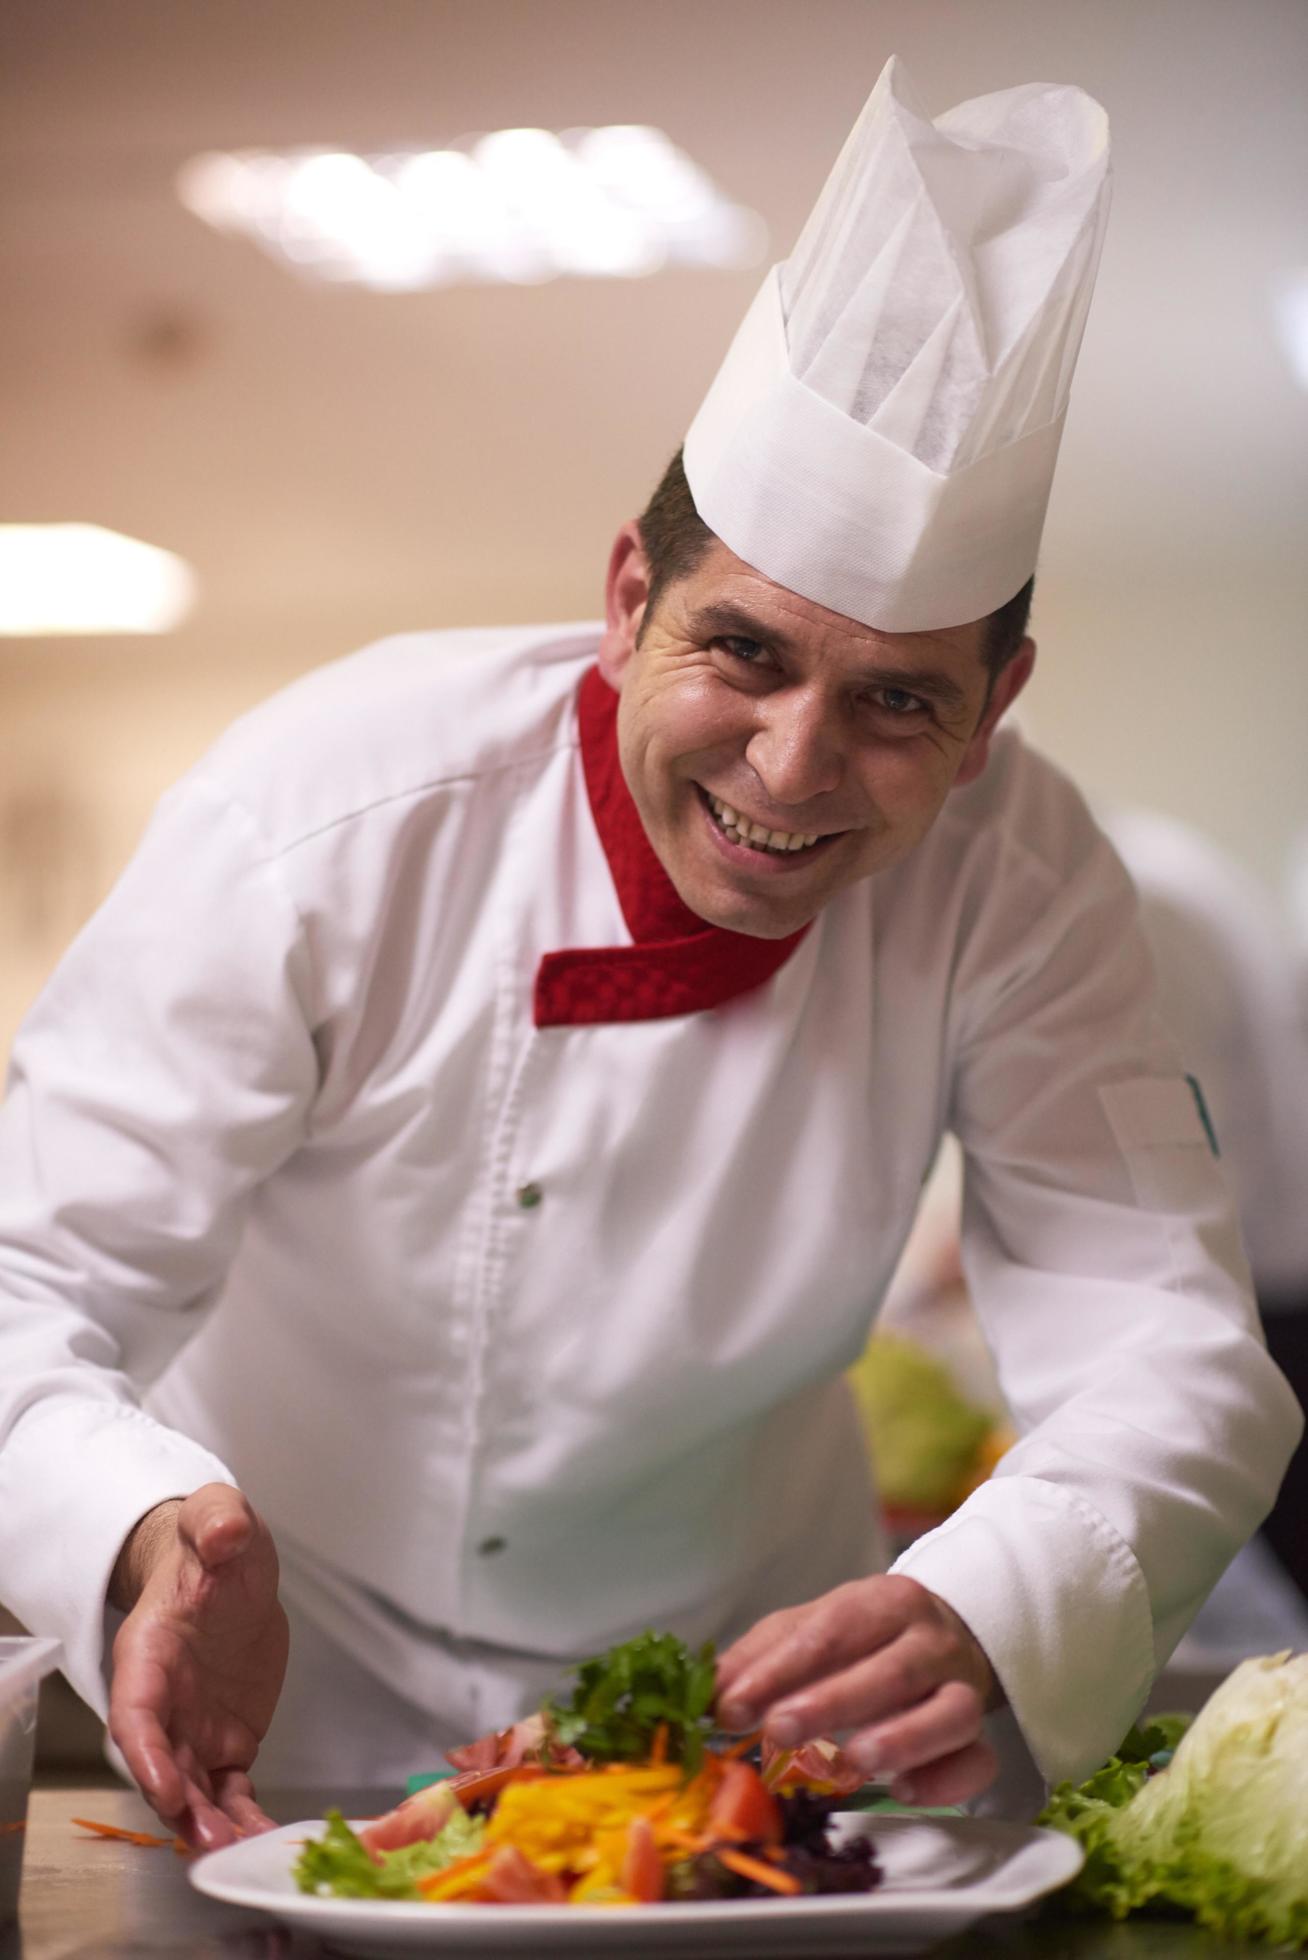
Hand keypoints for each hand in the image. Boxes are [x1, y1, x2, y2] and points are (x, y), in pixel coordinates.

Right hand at [107, 1483, 288, 1848]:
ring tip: (240, 1851)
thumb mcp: (219, 1518)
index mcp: (149, 1652)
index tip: (166, 1786)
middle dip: (181, 1807)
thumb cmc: (215, 1546)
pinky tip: (264, 1839)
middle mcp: (165, 1700)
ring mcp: (195, 1727)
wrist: (230, 1569)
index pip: (136, 1711)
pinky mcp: (228, 1741)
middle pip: (163, 1765)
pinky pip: (231, 1789)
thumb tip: (226, 1533)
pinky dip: (244, 1816)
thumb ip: (219, 1521)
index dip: (147, 1752)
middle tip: (211, 1839)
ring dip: (211, 1824)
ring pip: (194, 1789)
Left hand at [714, 1575, 998, 1806]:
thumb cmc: (861, 1636)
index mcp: (884, 1602)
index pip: (832, 1629)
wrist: (943, 1633)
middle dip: (832, 1704)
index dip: (781, 1668)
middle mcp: (930, 1640)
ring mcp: (962, 1688)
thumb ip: (762, 1656)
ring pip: (950, 1714)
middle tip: (777, 1733)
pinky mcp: (979, 1735)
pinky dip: (945, 1780)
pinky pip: (978, 1761)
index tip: (732, 1706)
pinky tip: (904, 1791)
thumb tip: (713, 1692)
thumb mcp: (809, 1627)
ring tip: (849, 1764)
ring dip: (901, 1740)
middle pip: (891, 1670)